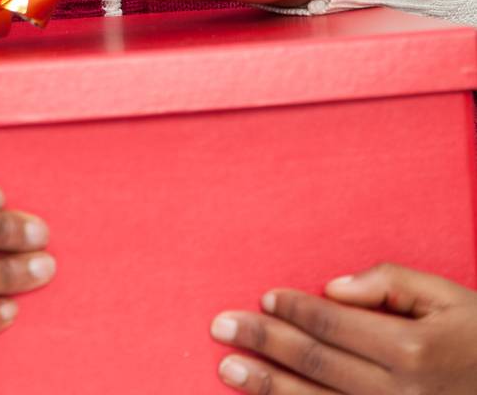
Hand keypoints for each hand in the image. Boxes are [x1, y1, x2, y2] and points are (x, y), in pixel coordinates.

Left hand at [210, 264, 476, 391]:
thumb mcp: (446, 295)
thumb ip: (389, 283)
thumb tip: (332, 287)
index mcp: (411, 348)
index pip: (334, 324)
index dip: (294, 309)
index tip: (262, 296)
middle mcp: (400, 393)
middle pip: (316, 364)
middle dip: (264, 343)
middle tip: (220, 327)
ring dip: (268, 387)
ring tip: (227, 371)